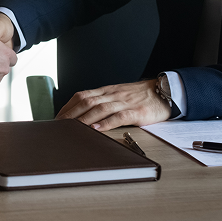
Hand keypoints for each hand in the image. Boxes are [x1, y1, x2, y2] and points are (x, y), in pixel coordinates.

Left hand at [55, 79, 170, 130]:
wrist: (164, 92)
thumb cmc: (140, 96)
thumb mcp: (119, 96)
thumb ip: (103, 102)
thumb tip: (84, 114)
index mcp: (107, 91)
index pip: (82, 96)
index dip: (68, 106)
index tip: (57, 118)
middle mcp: (113, 95)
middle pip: (87, 102)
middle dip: (71, 114)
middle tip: (59, 126)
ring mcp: (124, 102)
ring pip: (100, 108)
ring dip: (84, 119)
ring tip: (72, 129)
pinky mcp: (137, 111)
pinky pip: (119, 116)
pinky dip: (106, 123)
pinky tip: (96, 129)